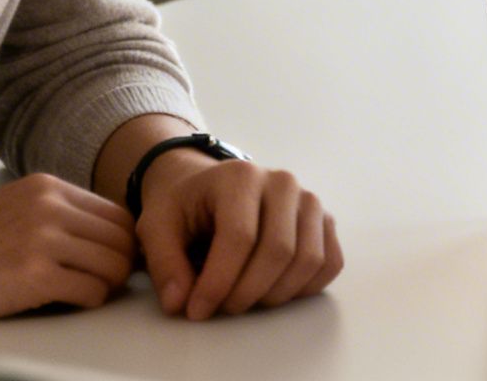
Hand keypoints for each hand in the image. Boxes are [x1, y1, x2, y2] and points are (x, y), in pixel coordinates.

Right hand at [0, 173, 136, 320]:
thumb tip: (112, 234)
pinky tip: (70, 300)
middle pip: (122, 239)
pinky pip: (91, 291)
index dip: (124, 241)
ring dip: (108, 284)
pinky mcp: (34, 276)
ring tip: (88, 290)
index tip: (115, 258)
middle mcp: (50, 207)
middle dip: (121, 264)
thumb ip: (59, 212)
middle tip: (106, 280)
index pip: (117, 214)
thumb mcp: (16, 207)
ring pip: (114, 265)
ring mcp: (42, 240)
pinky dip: (89, 300)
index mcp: (48, 188)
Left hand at [135, 153, 342, 319]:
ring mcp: (310, 201)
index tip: (196, 310)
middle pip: (279, 251)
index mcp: (240, 177)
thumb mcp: (156, 227)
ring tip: (243, 300)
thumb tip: (181, 302)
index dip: (219, 282)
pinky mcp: (325, 221)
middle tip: (221, 310)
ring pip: (308, 260)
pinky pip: (330, 263)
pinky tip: (273, 291)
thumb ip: (164, 264)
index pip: (240, 237)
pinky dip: (305, 288)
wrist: (207, 188)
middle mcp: (283, 182)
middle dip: (247, 292)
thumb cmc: (183, 207)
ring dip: (276, 295)